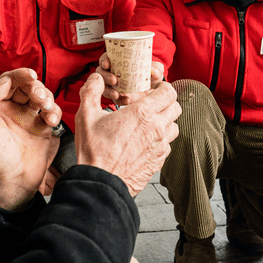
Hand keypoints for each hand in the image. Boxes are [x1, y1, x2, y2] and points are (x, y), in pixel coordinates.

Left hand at [0, 68, 61, 209]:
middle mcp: (12, 111)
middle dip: (35, 86)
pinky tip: (51, 120)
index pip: (8, 82)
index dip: (19, 75)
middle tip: (38, 96)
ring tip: (45, 108)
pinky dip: (54, 112)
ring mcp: (28, 120)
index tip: (30, 75)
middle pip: (27, 86)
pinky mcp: (42, 130)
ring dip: (46, 97)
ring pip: (41, 97)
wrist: (10, 185)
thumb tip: (4, 81)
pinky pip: (51, 113)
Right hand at [75, 73, 180, 196]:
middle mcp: (156, 128)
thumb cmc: (94, 151)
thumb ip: (91, 92)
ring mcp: (160, 146)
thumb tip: (95, 78)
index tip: (153, 89)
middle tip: (151, 105)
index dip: (163, 87)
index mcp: (142, 113)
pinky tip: (145, 141)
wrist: (101, 184)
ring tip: (148, 123)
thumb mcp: (86, 116)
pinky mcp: (159, 161)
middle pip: (176, 107)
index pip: (169, 92)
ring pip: (174, 126)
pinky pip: (168, 145)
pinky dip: (161, 140)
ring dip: (165, 122)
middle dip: (165, 103)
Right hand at [97, 53, 164, 105]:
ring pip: (103, 87)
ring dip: (108, 90)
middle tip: (114, 80)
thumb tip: (154, 71)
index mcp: (118, 62)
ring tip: (116, 94)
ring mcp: (113, 86)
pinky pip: (114, 99)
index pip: (106, 58)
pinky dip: (119, 101)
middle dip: (105, 76)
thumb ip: (156, 69)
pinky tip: (126, 101)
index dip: (104, 60)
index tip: (107, 64)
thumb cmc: (151, 76)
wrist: (154, 92)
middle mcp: (112, 73)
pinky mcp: (117, 97)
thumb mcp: (155, 71)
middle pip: (101, 73)